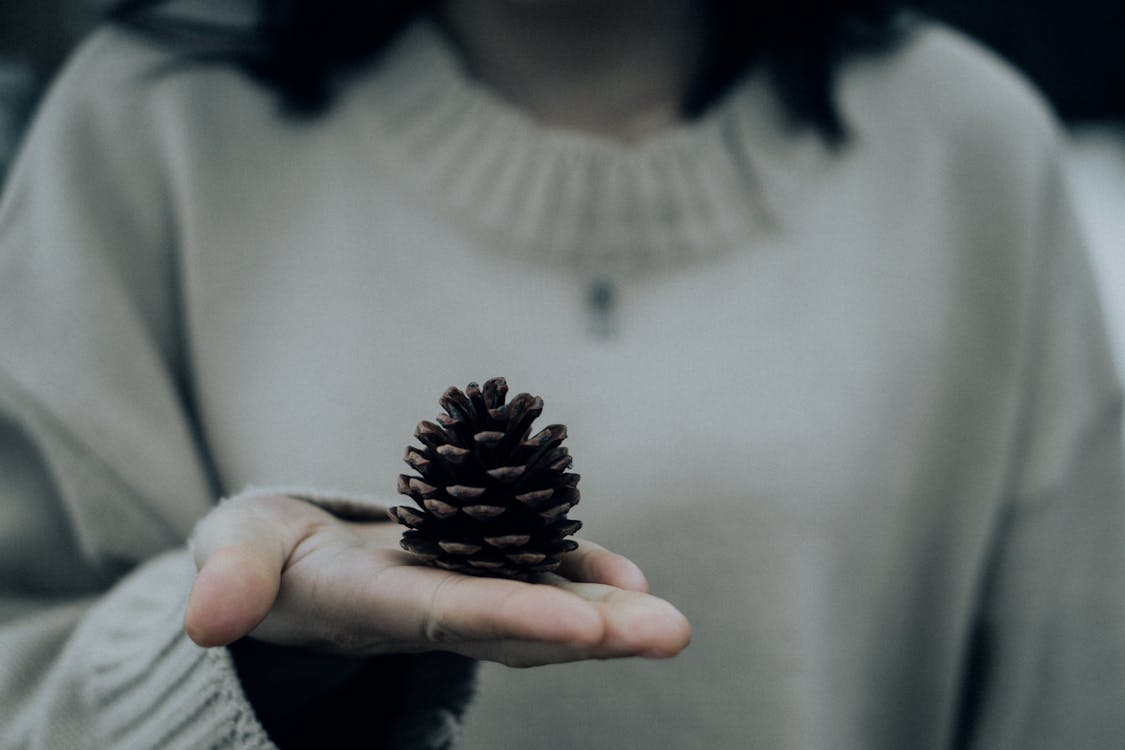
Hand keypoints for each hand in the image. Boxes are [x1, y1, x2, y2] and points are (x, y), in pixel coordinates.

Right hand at [184, 494, 690, 666]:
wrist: (288, 562)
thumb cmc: (255, 555)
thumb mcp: (229, 554)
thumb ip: (228, 580)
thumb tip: (208, 620)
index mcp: (371, 606)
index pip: (448, 616)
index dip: (510, 620)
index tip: (579, 629)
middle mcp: (429, 610)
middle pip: (517, 624)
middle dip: (592, 633)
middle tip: (673, 633)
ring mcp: (458, 590)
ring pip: (539, 603)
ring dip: (607, 613)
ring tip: (672, 623)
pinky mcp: (473, 565)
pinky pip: (535, 571)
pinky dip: (582, 574)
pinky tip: (630, 579)